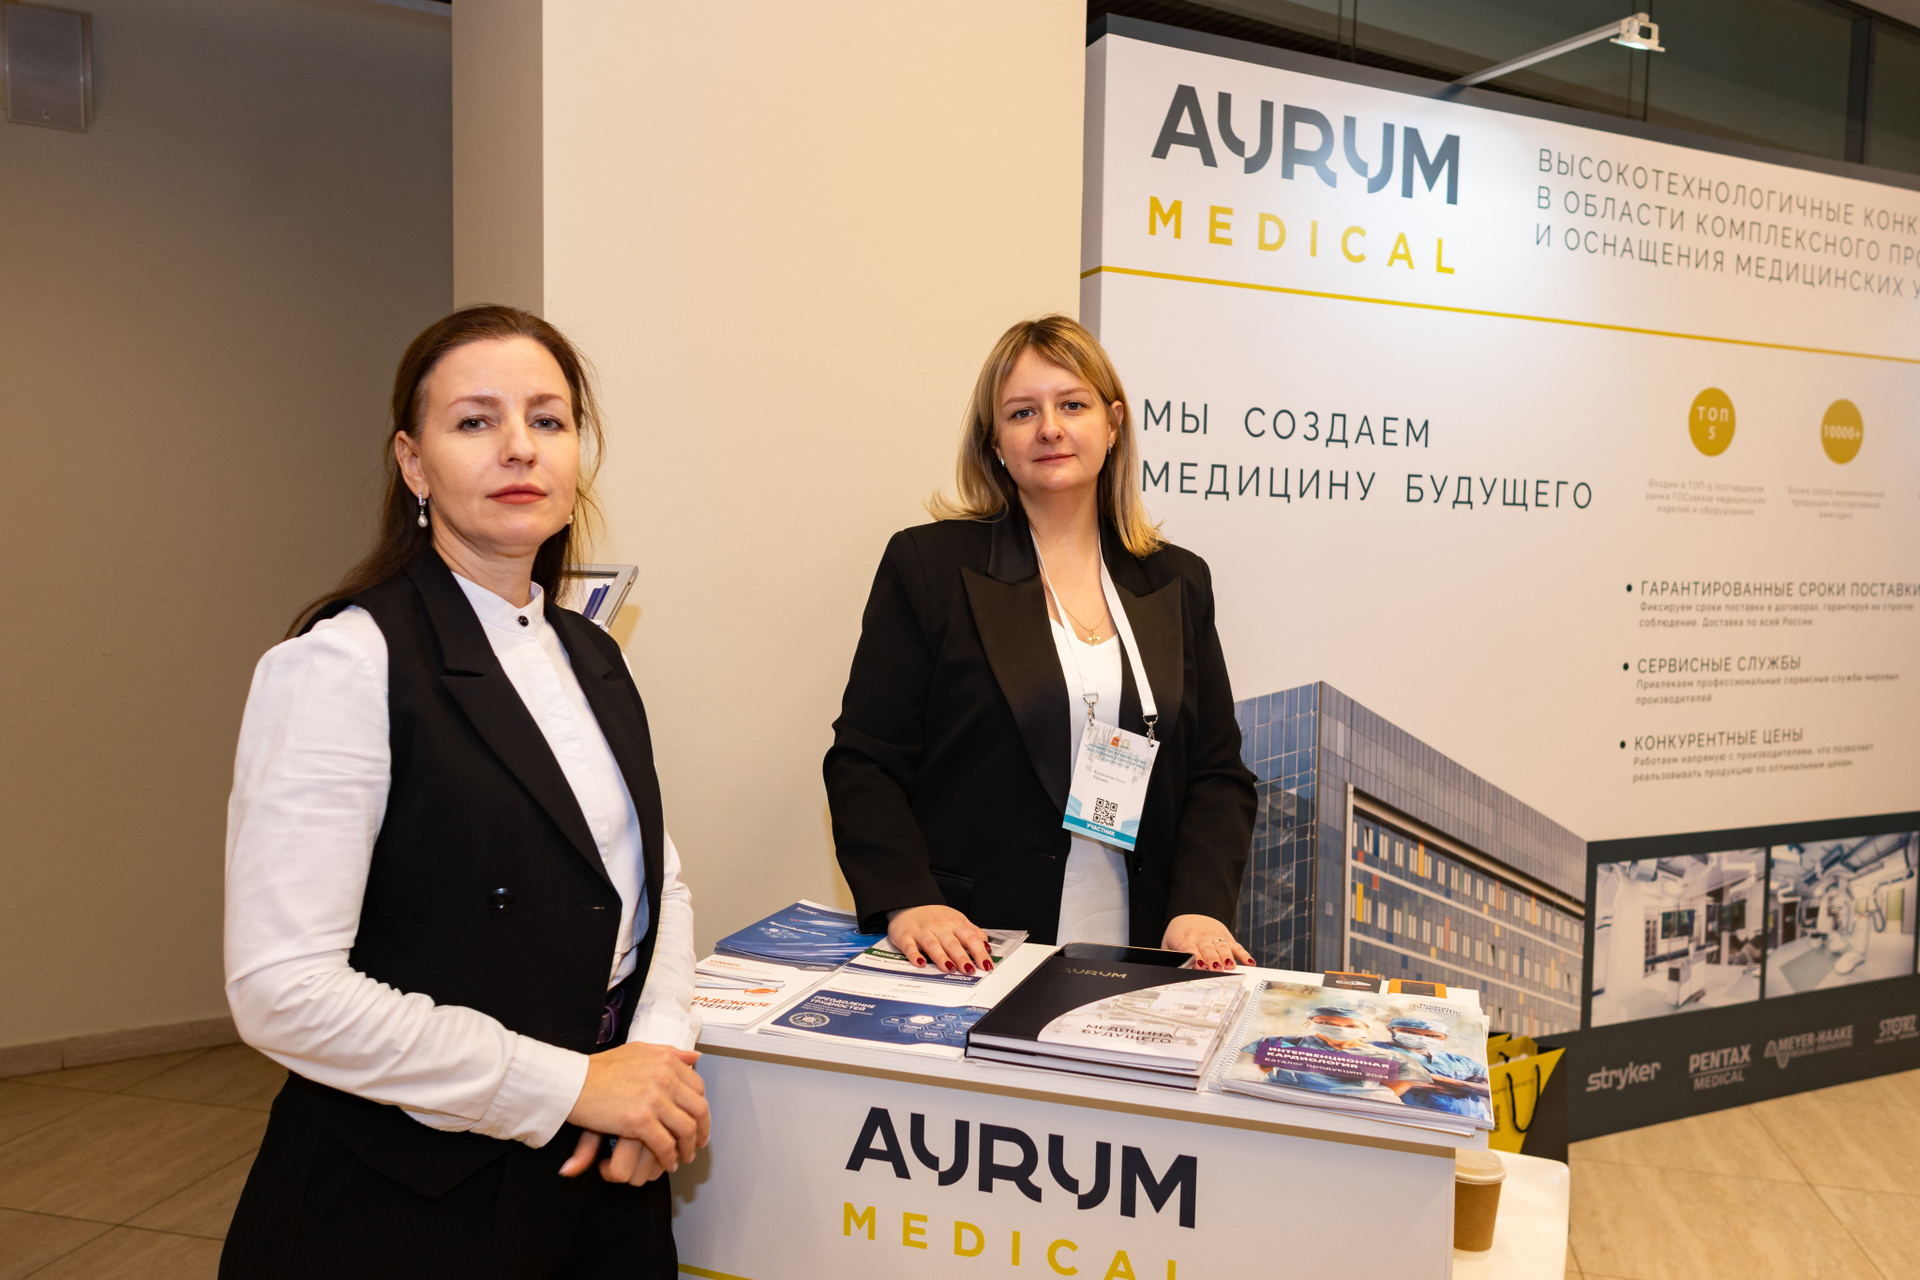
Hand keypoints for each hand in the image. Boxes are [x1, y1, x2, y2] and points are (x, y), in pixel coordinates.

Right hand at [562, 1041, 708, 1174]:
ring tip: (684, 1156)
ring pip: (686, 1129)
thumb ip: (669, 1053)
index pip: (698, 1087)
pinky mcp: (640, 1121)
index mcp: (667, 1061)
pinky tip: (667, 1163)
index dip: (701, 1108)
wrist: (572, 1082)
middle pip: (698, 1109)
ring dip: (688, 1147)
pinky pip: (665, 1145)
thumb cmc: (599, 1068)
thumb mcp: (639, 1050)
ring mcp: (654, 1099)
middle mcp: (665, 1078)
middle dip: (702, 1130)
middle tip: (698, 1143)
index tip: (699, 1120)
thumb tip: (695, 1057)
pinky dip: (669, 1158)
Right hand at [887, 904, 992, 974]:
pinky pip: (910, 947)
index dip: (979, 952)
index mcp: (954, 924)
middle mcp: (939, 927)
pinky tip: (920, 963)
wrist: (909, 904)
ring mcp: (922, 931)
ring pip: (933, 945)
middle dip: (961, 957)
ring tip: (949, 968)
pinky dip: (914, 955)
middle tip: (969, 969)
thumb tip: (986, 946)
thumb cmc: (935, 916)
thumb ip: (972, 932)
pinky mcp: (906, 936)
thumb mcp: (957, 919)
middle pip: (952, 943)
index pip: (970, 938)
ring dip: (941, 957)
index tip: (986, 965)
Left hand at [1161, 914, 1253, 969]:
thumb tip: (1176, 970)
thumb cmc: (1180, 936)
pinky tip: (1250, 962)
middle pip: (1208, 949)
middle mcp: (1201, 937)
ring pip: (1222, 947)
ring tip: (1231, 965)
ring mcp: (1215, 937)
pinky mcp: (1226, 938)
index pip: (1190, 948)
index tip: (1200, 966)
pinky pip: (1236, 947)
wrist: (1190, 918)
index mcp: (1185, 939)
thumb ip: (1173, 957)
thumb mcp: (1170, 944)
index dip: (1196, 957)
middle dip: (1213, 959)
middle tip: (1217, 969)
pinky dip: (1244, 955)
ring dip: (1227, 956)